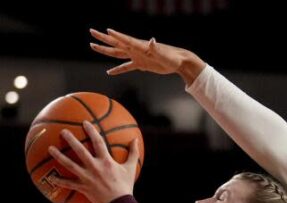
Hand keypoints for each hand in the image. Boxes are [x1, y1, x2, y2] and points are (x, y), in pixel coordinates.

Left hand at [48, 121, 139, 202]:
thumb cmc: (126, 185)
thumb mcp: (131, 168)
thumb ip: (133, 153)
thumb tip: (136, 140)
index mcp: (106, 161)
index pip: (98, 142)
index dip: (92, 131)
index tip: (85, 123)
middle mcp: (94, 167)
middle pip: (80, 151)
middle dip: (71, 140)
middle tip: (63, 131)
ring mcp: (87, 177)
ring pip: (70, 165)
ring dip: (59, 156)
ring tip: (50, 148)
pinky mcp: (82, 187)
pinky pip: (68, 184)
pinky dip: (59, 181)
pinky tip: (51, 177)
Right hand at [89, 28, 205, 84]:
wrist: (179, 62)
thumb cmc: (172, 57)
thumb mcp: (163, 54)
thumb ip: (156, 48)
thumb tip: (151, 40)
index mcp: (140, 46)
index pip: (125, 40)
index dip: (116, 36)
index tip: (106, 30)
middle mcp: (136, 49)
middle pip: (116, 43)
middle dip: (104, 38)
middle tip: (91, 32)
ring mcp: (137, 56)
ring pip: (117, 53)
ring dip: (106, 50)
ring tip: (93, 46)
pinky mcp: (141, 64)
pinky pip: (126, 67)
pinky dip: (118, 69)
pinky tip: (109, 72)